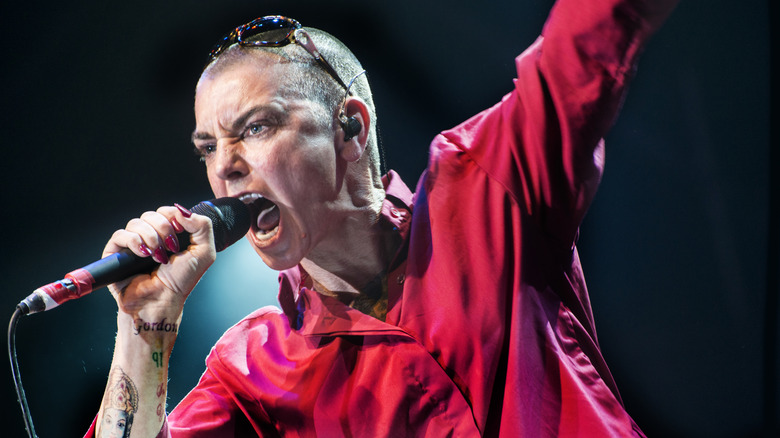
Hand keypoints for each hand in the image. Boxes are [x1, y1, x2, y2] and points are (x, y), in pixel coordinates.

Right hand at [102, 204, 216, 319]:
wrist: (162, 301)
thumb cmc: (181, 281)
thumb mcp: (204, 252)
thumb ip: (203, 226)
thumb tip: (183, 210)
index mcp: (168, 234)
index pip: (167, 211)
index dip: (173, 217)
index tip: (180, 233)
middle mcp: (150, 237)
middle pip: (151, 214)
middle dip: (163, 228)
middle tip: (171, 247)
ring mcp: (132, 244)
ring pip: (136, 222)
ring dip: (150, 237)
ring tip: (157, 256)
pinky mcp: (115, 253)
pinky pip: (120, 235)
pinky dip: (133, 241)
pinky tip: (143, 254)